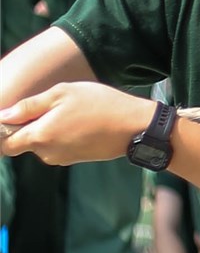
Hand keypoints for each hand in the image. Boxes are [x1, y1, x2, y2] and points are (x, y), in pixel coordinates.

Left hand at [0, 80, 150, 166]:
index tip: (12, 118)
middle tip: (50, 106)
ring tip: (70, 111)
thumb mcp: (63, 94)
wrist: (133, 127)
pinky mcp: (74, 159)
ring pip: (41, 144)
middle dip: (28, 127)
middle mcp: (46, 152)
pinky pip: (57, 147)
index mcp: (39, 136)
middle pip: (23, 143)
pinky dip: (61, 135)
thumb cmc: (99, 105)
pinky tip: (79, 121)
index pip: (4, 144)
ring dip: (47, 129)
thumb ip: (30, 106)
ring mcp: (61, 158)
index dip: (3, 131)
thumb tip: (3, 116)